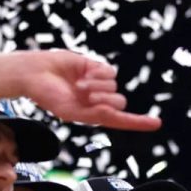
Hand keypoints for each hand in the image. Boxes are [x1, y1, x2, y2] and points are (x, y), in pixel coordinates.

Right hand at [20, 50, 159, 130]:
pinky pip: (110, 72)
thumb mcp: (70, 111)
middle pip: (119, 102)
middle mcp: (98, 99)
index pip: (120, 119)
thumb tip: (114, 112)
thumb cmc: (47, 96)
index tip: (156, 123)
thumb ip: (94, 114)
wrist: (34, 74)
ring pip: (114, 87)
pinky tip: (84, 74)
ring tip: (79, 85)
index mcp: (92, 113)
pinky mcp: (95, 66)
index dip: (139, 122)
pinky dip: (98, 75)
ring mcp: (97, 82)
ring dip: (97, 86)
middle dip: (104, 100)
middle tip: (85, 96)